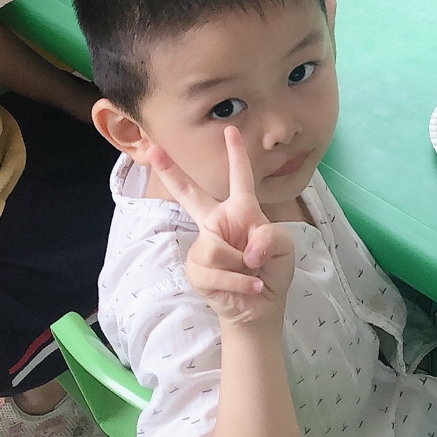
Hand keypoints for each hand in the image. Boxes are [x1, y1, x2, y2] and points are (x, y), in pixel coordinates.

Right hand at [148, 127, 296, 326]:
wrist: (261, 305)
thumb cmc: (273, 269)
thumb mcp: (284, 248)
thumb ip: (269, 238)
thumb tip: (247, 249)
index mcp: (242, 210)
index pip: (240, 178)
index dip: (236, 154)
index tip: (231, 130)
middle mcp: (218, 222)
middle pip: (190, 194)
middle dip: (171, 172)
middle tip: (153, 150)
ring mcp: (204, 244)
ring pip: (215, 247)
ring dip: (240, 265)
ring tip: (251, 272)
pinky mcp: (196, 268)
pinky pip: (213, 271)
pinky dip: (237, 282)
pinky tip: (248, 286)